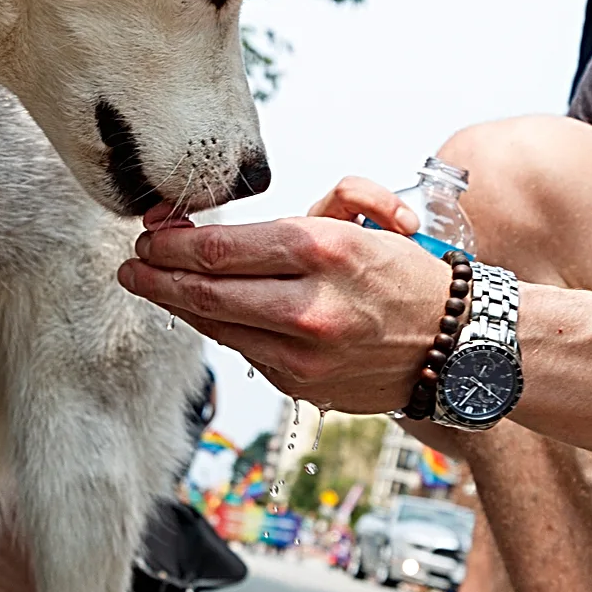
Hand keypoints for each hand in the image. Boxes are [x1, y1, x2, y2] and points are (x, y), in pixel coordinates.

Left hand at [119, 198, 456, 414]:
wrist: (457, 345)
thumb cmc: (407, 276)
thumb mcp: (366, 218)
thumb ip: (312, 205)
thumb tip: (253, 214)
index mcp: (323, 250)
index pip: (220, 247)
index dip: (171, 241)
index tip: (148, 234)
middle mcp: (310, 304)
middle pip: (205, 289)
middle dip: (158, 274)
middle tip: (134, 263)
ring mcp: (303, 353)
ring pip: (216, 325)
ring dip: (177, 304)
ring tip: (153, 286)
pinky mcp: (301, 386)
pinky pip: (244, 352)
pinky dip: (221, 330)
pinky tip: (207, 314)